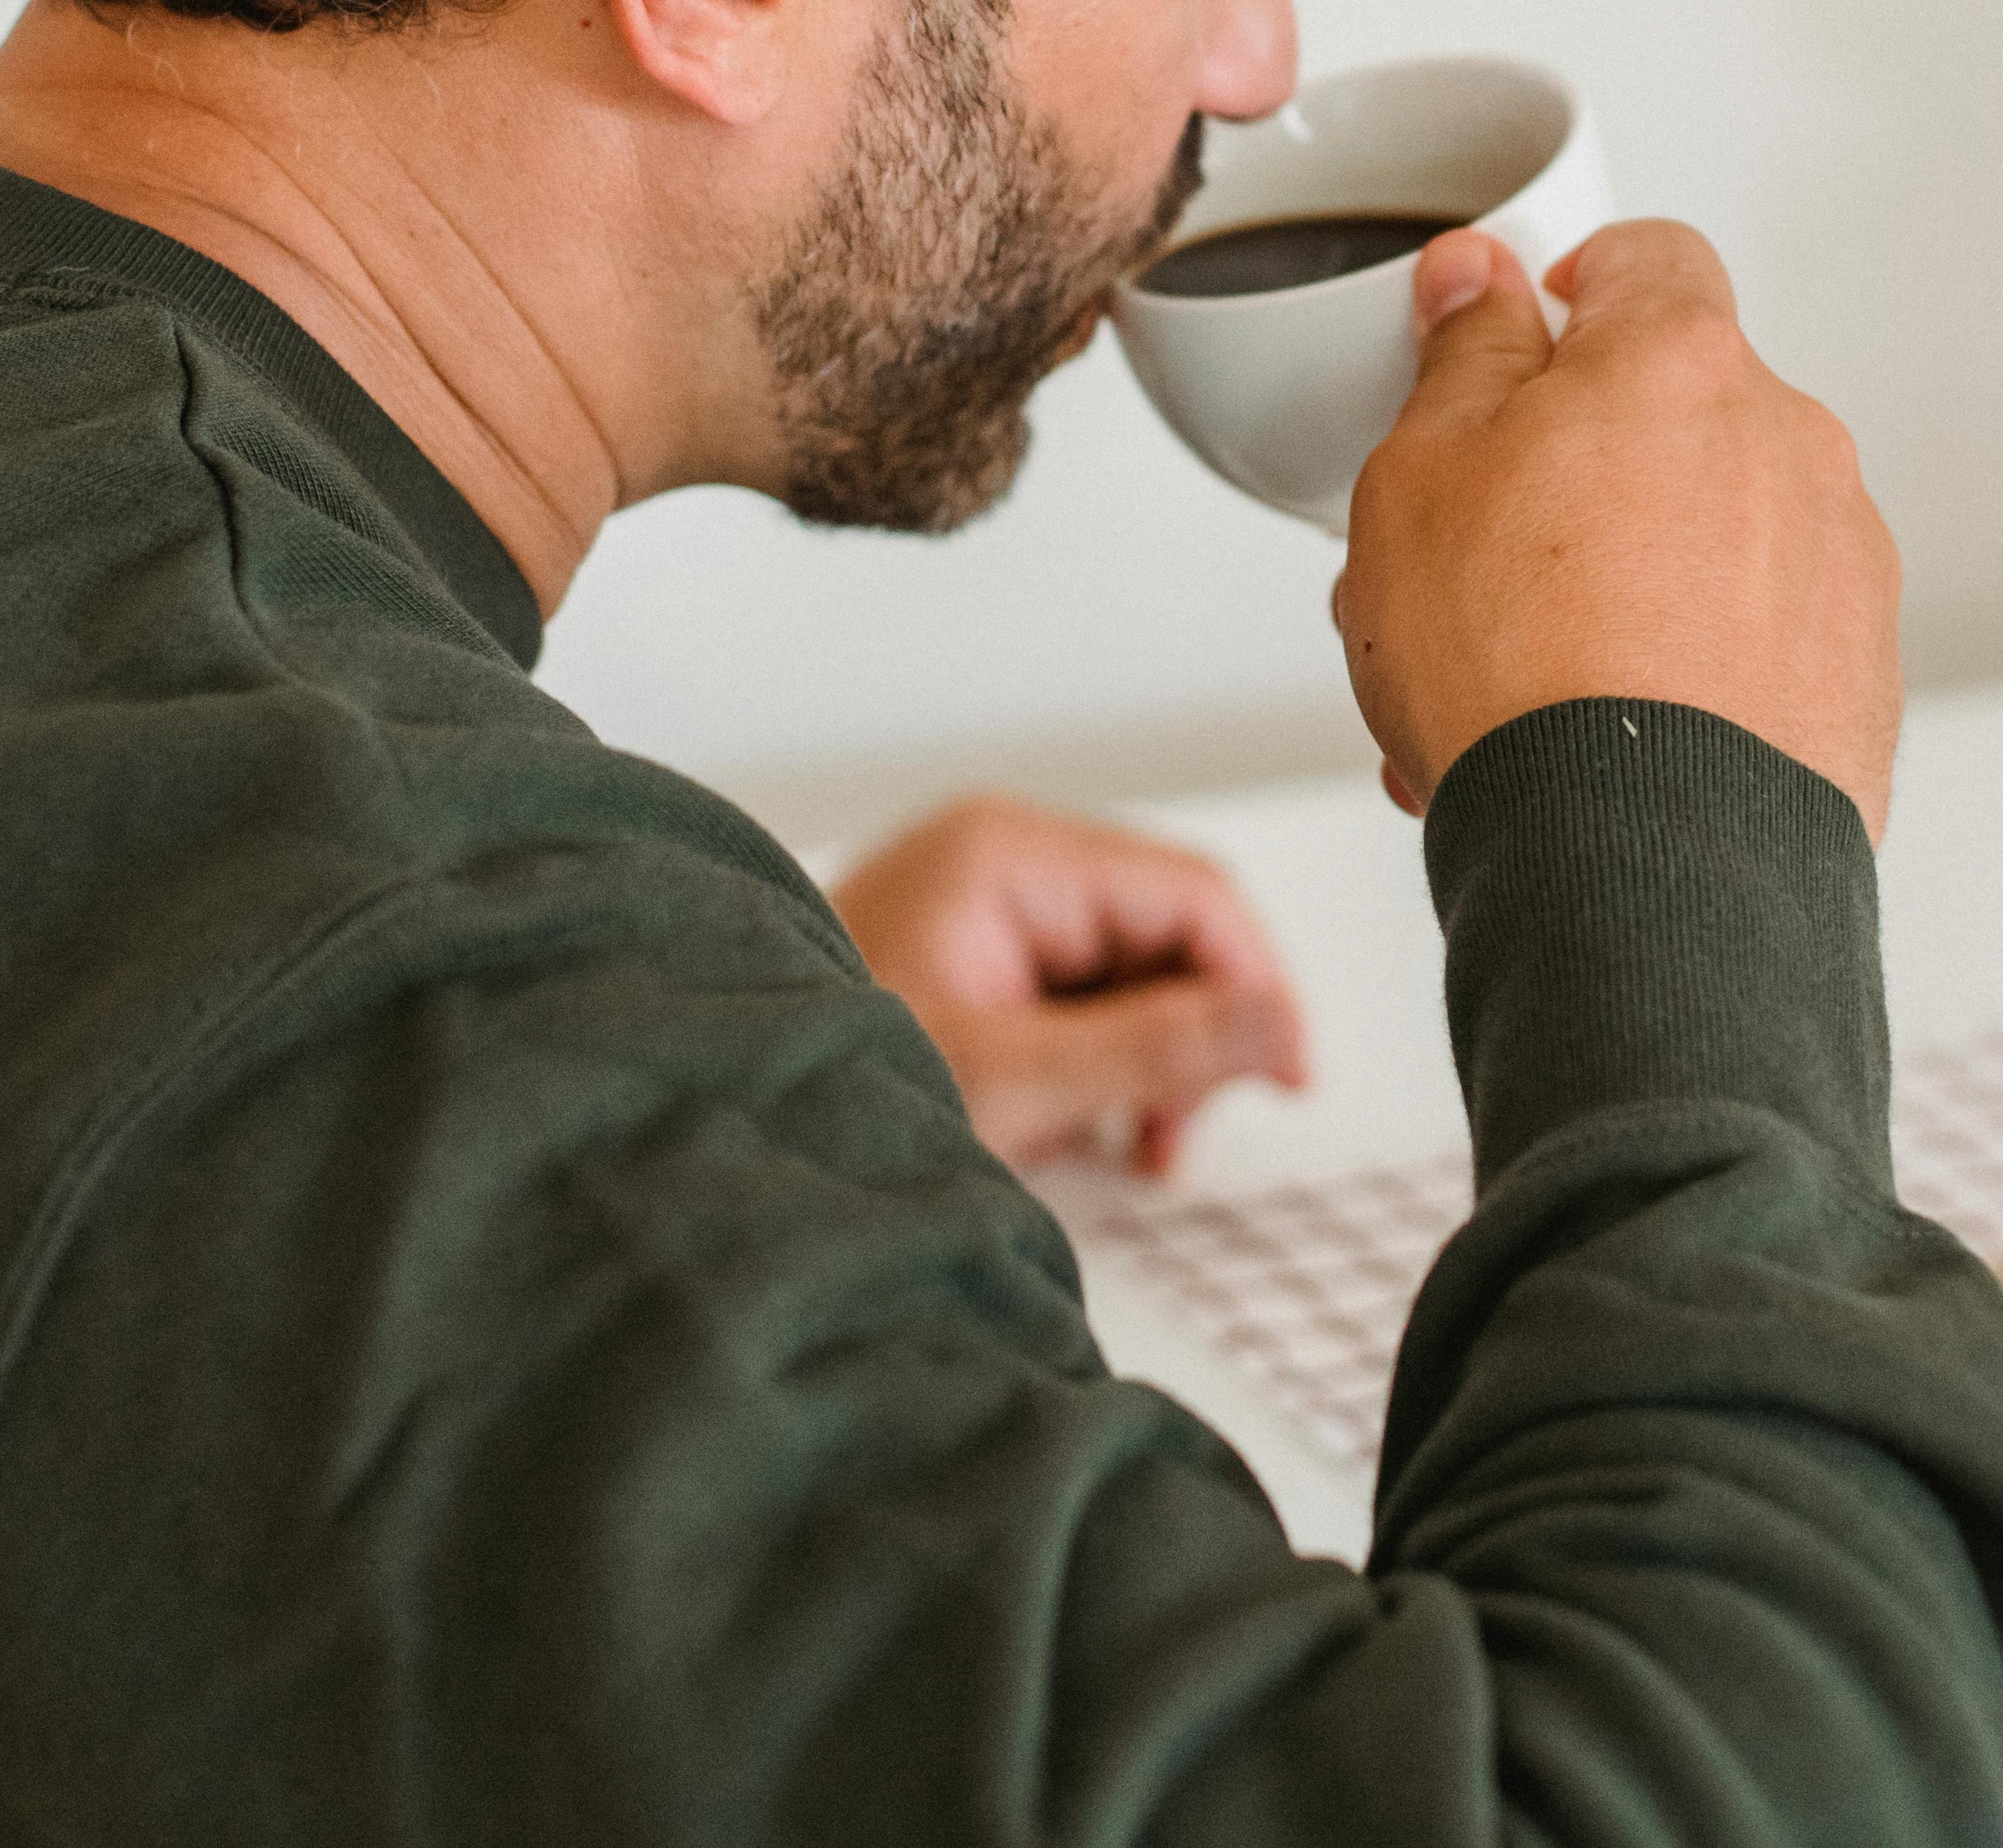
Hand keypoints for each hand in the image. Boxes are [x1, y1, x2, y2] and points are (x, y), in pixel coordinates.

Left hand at [827, 796, 1309, 1175]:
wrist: (713, 1130)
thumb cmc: (829, 1086)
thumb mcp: (1014, 1080)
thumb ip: (1158, 1048)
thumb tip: (1280, 1022)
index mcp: (1012, 853)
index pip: (1194, 894)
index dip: (1260, 985)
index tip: (1288, 1077)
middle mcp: (1004, 861)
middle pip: (1168, 934)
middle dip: (1195, 1038)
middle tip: (1173, 1139)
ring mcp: (985, 910)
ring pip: (1132, 975)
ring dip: (1152, 1064)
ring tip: (1127, 1149)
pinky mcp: (972, 961)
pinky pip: (1079, 1001)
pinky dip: (1101, 1069)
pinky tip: (1085, 1130)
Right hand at [1333, 221, 1900, 836]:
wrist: (1640, 865)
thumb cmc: (1526, 670)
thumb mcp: (1423, 473)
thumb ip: (1463, 354)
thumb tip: (1479, 282)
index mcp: (1683, 362)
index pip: (1646, 257)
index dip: (1574, 288)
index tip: (1528, 336)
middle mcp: (1790, 444)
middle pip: (1677, 414)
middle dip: (1583, 469)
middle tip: (1484, 556)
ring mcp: (1842, 564)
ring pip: (1713, 538)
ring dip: (1623, 583)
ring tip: (1520, 686)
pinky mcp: (1862, 678)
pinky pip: (1758, 642)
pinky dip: (1687, 672)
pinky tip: (1598, 744)